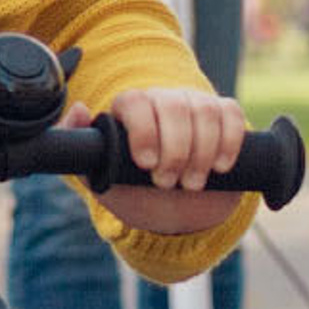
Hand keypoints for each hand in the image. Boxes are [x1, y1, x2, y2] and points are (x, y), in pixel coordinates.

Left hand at [83, 87, 247, 235]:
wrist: (170, 207)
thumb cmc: (131, 188)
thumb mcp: (99, 174)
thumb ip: (78, 145)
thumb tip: (80, 109)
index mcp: (130, 108)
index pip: (136, 101)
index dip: (143, 131)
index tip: (146, 165)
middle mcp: (162, 100)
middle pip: (174, 106)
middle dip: (175, 150)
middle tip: (168, 183)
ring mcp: (194, 105)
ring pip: (205, 110)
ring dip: (202, 152)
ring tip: (191, 184)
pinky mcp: (223, 117)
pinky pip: (230, 114)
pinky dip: (229, 141)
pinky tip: (220, 167)